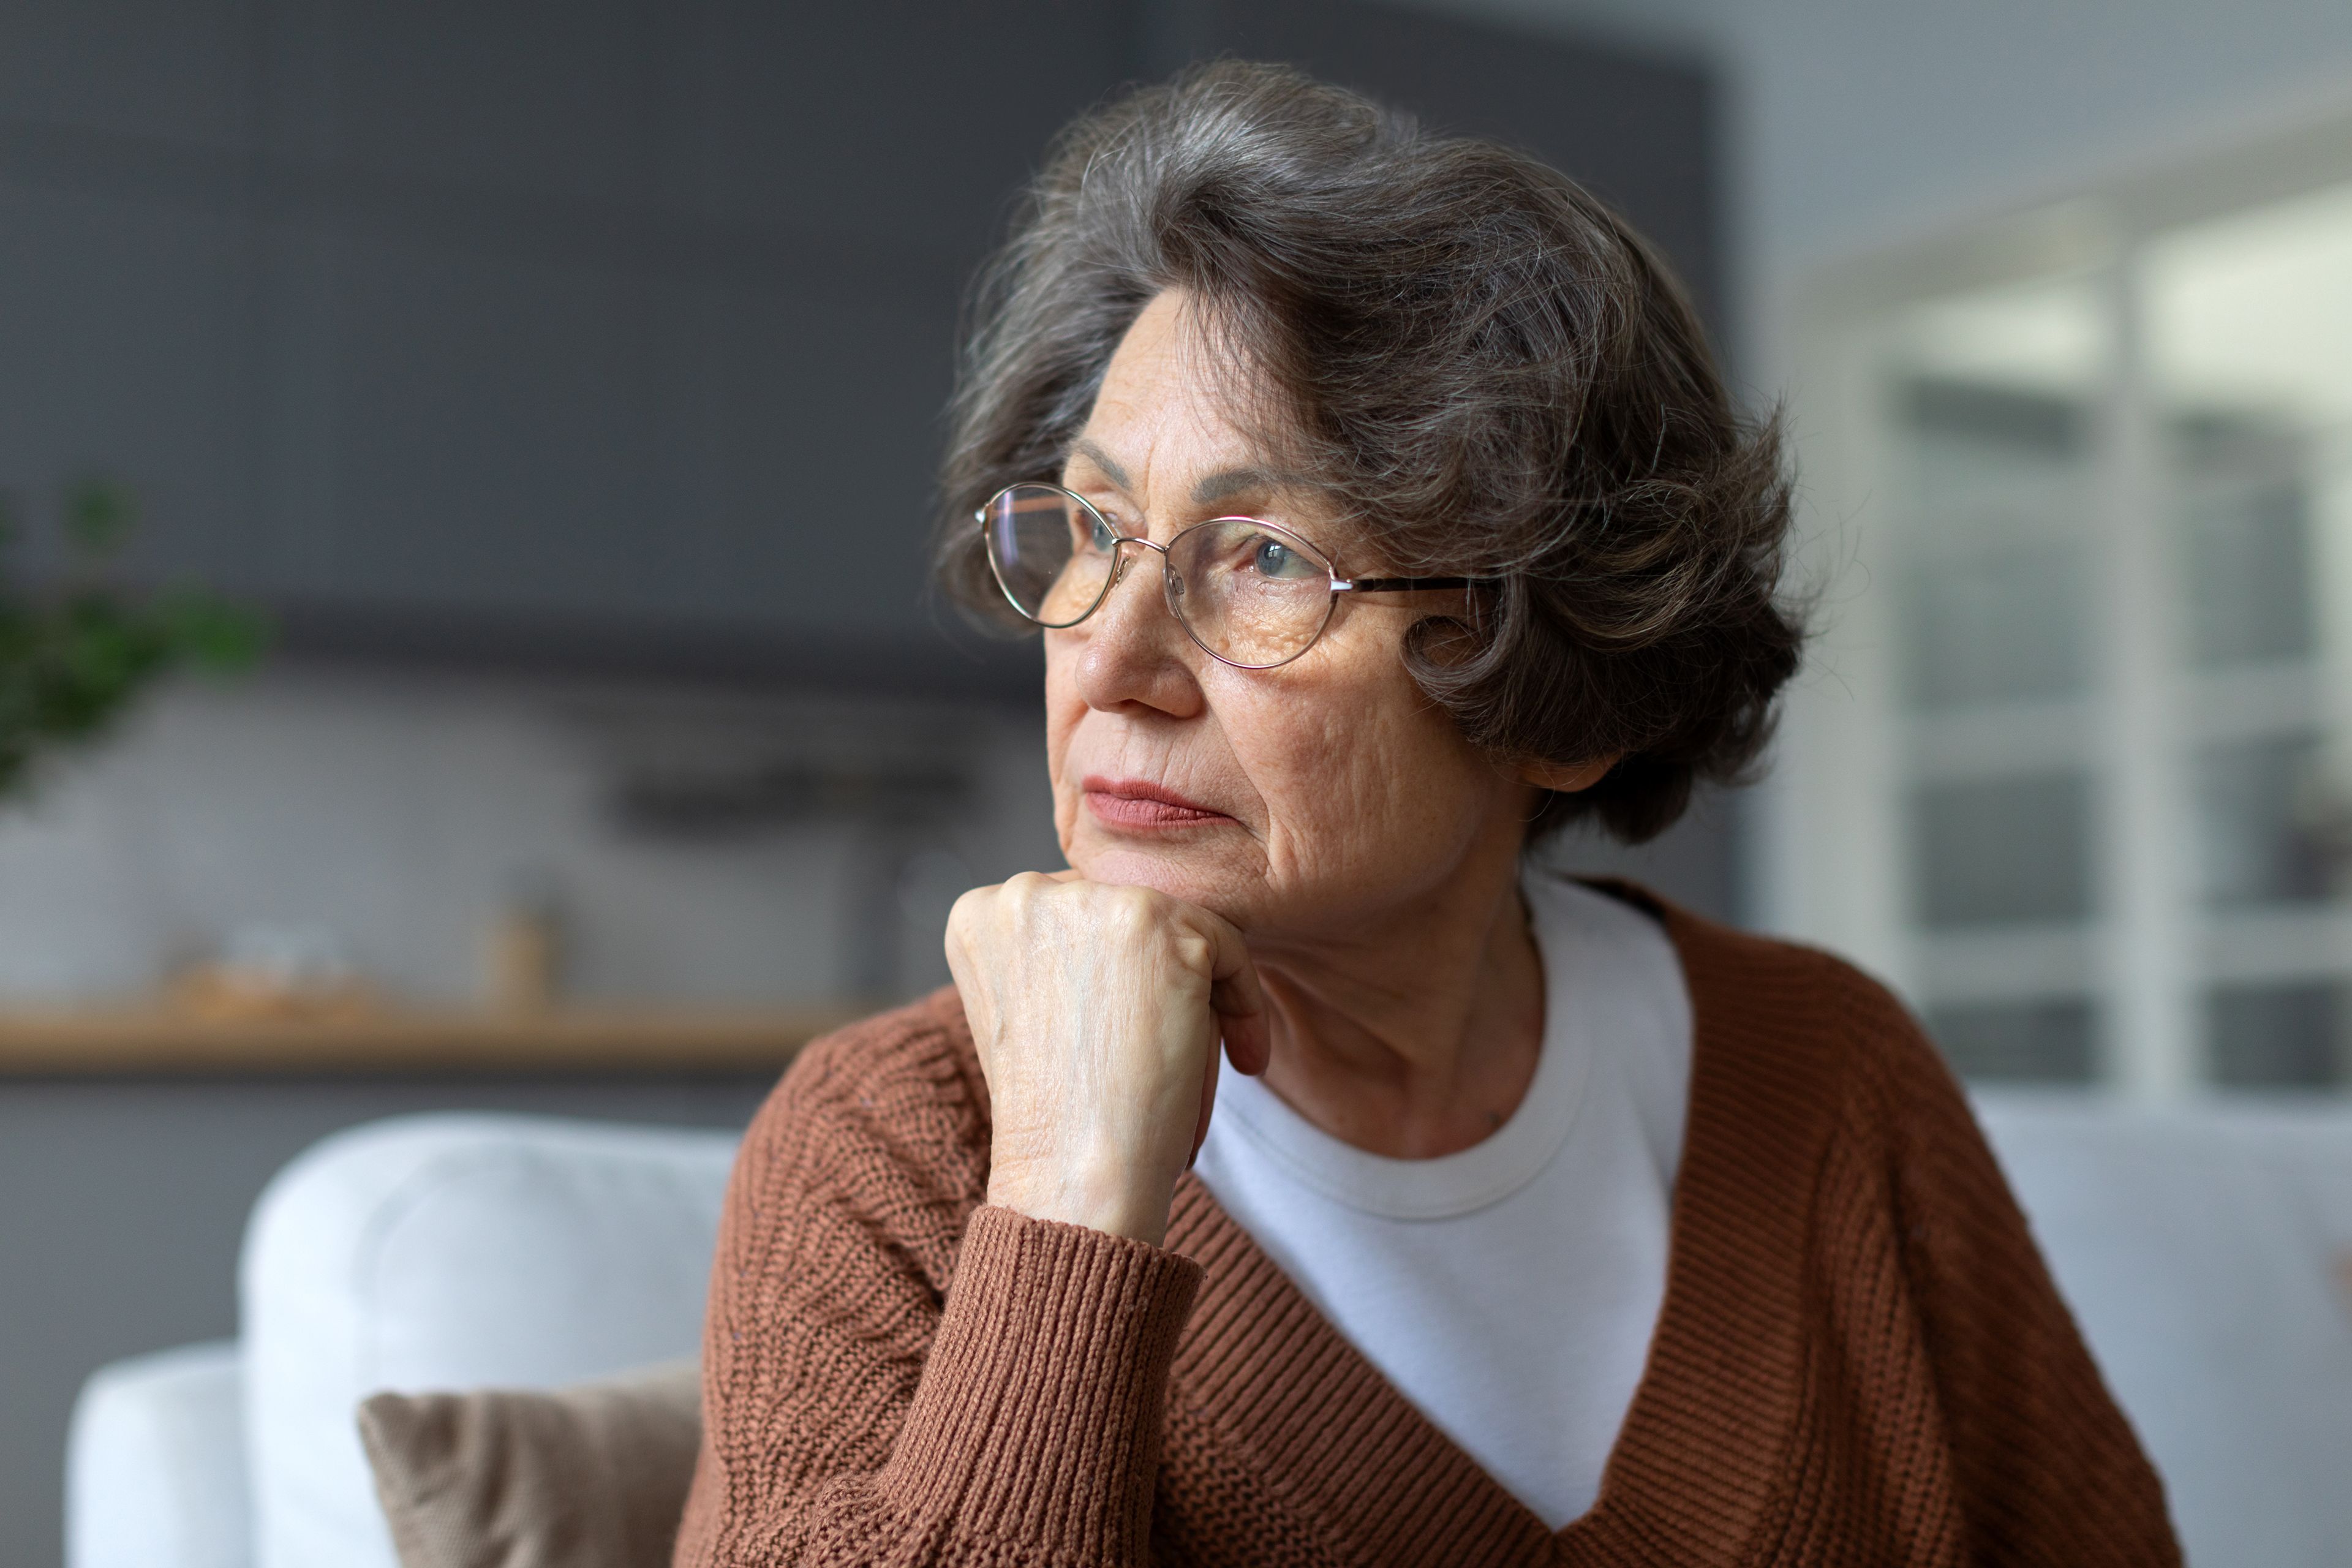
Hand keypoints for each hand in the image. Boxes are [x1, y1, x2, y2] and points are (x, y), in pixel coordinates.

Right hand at [944, 871, 1267, 1247]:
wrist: (1074, 1175)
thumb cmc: (1058, 1117)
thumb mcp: (1032, 1012)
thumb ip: (1064, 952)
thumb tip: (1132, 932)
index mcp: (980, 914)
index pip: (1077, 914)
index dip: (1114, 975)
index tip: (1132, 1034)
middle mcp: (1023, 892)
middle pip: (1127, 915)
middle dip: (1158, 983)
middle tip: (1170, 1057)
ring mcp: (1090, 900)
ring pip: (1178, 930)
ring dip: (1198, 999)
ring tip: (1193, 1071)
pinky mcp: (1156, 919)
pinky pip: (1228, 946)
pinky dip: (1244, 1003)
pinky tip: (1243, 1058)